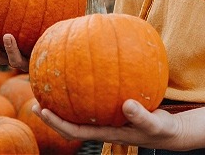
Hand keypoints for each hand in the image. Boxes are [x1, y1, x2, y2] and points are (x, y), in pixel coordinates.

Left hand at [32, 99, 187, 149]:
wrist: (170, 131)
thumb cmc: (162, 129)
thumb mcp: (155, 124)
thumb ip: (141, 116)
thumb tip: (127, 105)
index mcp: (106, 133)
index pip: (75, 131)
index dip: (57, 123)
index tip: (42, 111)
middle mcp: (101, 127)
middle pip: (70, 125)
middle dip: (50, 116)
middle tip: (34, 101)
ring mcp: (105, 120)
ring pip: (78, 113)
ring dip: (62, 104)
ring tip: (47, 87)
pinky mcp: (111, 109)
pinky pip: (91, 100)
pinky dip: (82, 90)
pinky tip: (78, 71)